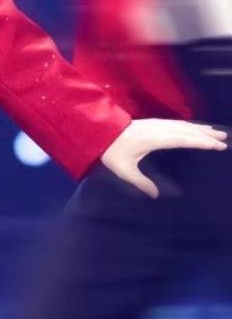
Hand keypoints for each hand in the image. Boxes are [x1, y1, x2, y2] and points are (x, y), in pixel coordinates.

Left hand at [100, 118, 227, 197]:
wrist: (99, 132)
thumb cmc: (111, 152)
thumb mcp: (124, 170)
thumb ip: (141, 182)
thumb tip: (155, 195)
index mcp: (152, 139)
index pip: (182, 139)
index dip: (200, 141)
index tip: (216, 145)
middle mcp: (157, 129)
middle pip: (186, 131)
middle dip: (206, 135)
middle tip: (224, 140)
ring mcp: (155, 124)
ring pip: (182, 125)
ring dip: (200, 128)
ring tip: (217, 133)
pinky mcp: (153, 123)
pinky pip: (176, 123)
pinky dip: (190, 126)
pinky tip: (197, 129)